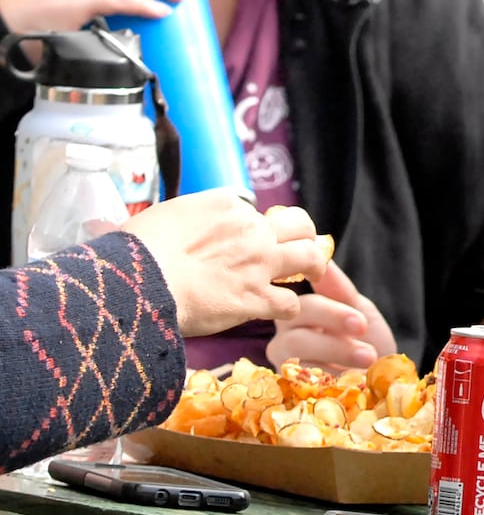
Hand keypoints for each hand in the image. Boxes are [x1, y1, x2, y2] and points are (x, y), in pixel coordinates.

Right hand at [122, 192, 327, 338]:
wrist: (139, 281)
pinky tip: (280, 310)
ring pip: (309, 257)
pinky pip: (290, 303)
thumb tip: (177, 229)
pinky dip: (289, 308)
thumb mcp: (163, 217)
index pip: (256, 211)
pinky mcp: (257, 298)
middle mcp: (251, 229)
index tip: (250, 239)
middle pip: (299, 224)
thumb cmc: (137, 251)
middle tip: (305, 246)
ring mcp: (259, 263)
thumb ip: (185, 221)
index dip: (256, 226)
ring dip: (315, 266)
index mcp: (226, 204)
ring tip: (314, 274)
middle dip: (305, 234)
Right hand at [265, 261, 396, 371]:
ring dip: (336, 355)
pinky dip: (330, 379)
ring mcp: (284, 363)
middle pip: (297, 327)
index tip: (360, 322)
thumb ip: (339, 288)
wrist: (379, 380)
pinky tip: (351, 380)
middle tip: (365, 342)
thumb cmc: (368, 341)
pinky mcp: (288, 389)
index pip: (304, 304)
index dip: (331, 312)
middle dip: (334, 331)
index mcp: (300, 312)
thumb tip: (323, 257)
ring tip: (367, 359)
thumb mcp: (360, 310)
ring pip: (298, 352)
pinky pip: (302, 382)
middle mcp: (284, 336)